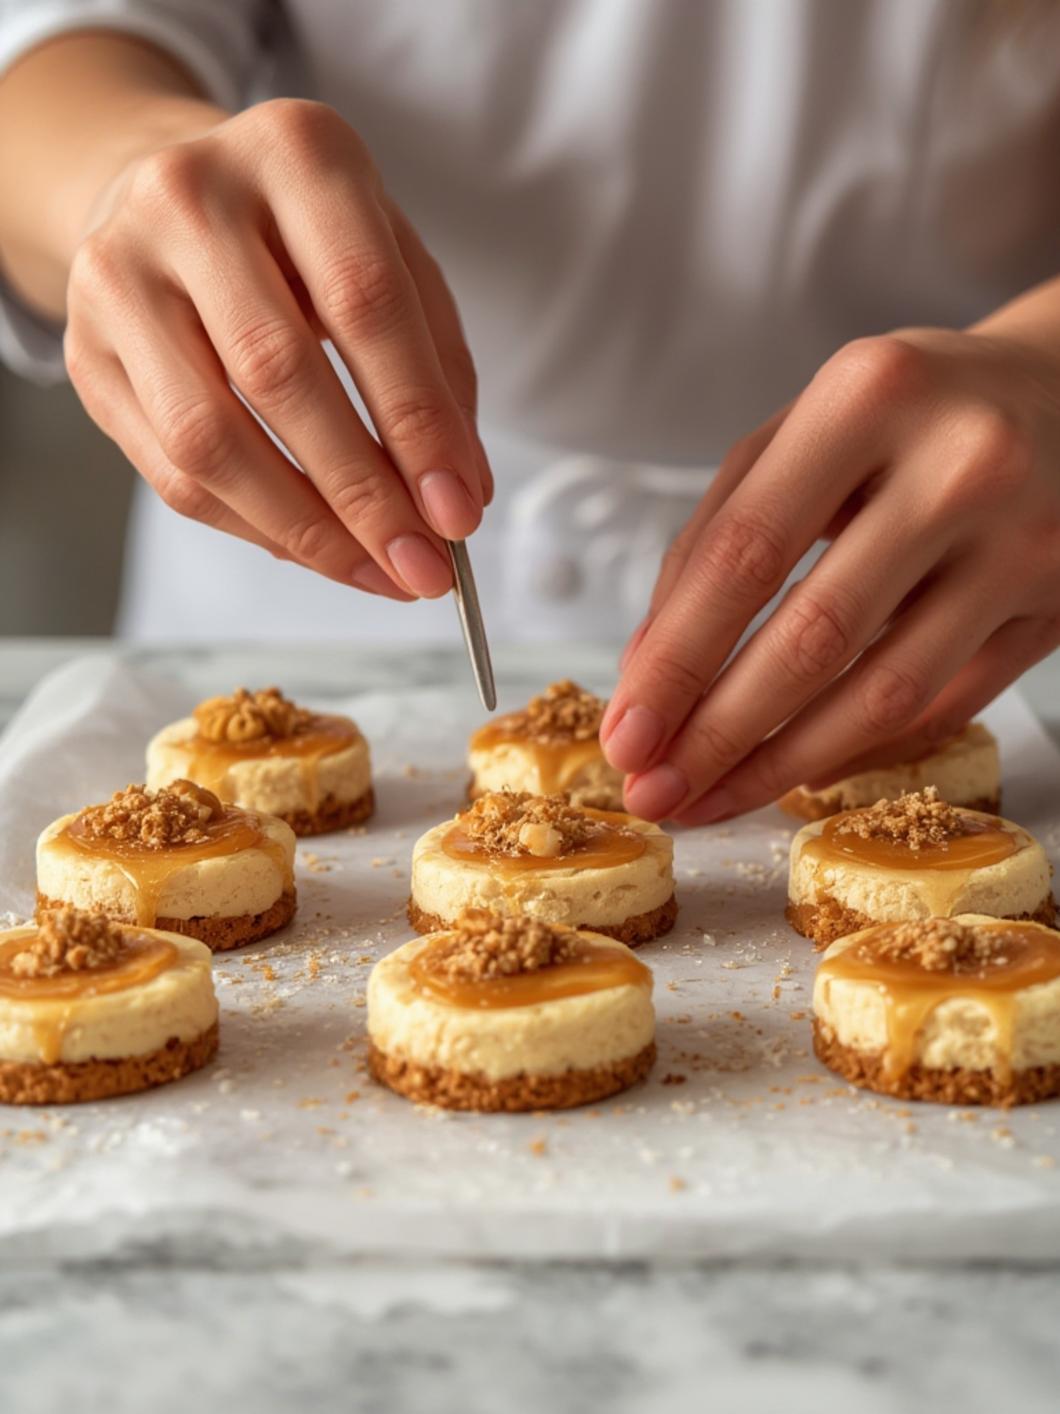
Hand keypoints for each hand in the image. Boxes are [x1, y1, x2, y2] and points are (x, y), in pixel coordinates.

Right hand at [64, 98, 490, 598]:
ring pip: (211, 440)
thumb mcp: (394, 262)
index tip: (458, 511)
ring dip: (307, 530)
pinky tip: (318, 551)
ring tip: (379, 571)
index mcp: (295, 153)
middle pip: (279, 374)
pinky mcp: (86, 351)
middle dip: (364, 494)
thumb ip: (437, 369)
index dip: (416, 420)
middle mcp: (191, 198)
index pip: (363, 302)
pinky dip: (256, 529)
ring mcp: (120, 272)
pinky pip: (172, 472)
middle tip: (424, 566)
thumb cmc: (307, 241)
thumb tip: (460, 496)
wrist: (178, 199)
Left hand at [602, 325, 1059, 821]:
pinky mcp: (1056, 607)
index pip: (745, 554)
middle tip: (654, 788)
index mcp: (868, 397)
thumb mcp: (802, 432)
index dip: (675, 659)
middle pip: (813, 639)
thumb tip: (649, 671)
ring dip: (778, 766)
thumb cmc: (908, 414)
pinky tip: (791, 769)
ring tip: (707, 798)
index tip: (624, 730)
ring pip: (883, 695)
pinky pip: (939, 706)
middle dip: (716, 733)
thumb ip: (716, 537)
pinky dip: (854, 748)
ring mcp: (1023, 544)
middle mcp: (959, 467)